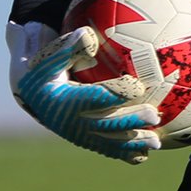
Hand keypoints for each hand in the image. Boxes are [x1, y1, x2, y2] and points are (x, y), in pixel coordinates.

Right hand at [6, 21, 160, 163]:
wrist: (34, 95)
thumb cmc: (47, 69)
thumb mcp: (50, 57)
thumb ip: (69, 47)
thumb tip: (88, 35)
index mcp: (64, 100)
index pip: (94, 97)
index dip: (116, 93)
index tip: (138, 86)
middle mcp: (71, 122)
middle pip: (106, 124)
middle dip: (131, 120)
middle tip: (154, 115)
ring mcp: (79, 136)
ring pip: (109, 142)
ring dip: (133, 143)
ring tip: (156, 143)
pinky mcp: (85, 142)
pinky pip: (107, 150)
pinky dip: (125, 154)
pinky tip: (144, 155)